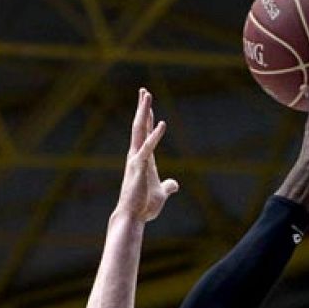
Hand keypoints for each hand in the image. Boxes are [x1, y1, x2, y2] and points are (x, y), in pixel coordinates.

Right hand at [115, 88, 179, 222]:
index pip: (145, 134)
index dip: (147, 118)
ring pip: (139, 130)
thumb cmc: (144, 206)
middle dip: (142, 108)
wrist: (133, 217)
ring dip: (144, 112)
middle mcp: (137, 155)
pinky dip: (155, 135)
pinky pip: (148, 148)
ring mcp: (136, 159)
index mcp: (143, 159)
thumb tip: (175, 184)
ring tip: (147, 95)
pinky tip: (162, 123)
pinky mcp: (139, 167)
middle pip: (139, 126)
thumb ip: (167, 187)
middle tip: (144, 90)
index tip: (147, 104)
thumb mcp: (161, 194)